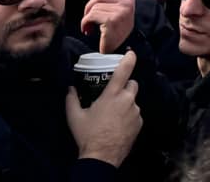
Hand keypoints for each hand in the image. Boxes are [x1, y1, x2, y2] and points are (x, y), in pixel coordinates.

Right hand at [65, 49, 140, 164]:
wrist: (101, 158)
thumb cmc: (87, 135)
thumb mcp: (75, 116)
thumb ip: (71, 99)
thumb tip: (70, 88)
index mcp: (112, 95)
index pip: (124, 70)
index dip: (129, 59)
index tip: (130, 53)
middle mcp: (127, 100)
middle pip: (132, 84)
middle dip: (125, 86)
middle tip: (114, 95)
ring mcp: (135, 112)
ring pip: (133, 100)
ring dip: (126, 103)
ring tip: (113, 115)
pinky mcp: (139, 123)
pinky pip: (135, 114)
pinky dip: (129, 116)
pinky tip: (118, 125)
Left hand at [81, 0, 136, 52]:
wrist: (119, 51)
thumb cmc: (116, 32)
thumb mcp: (116, 11)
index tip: (95, 7)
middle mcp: (127, 3)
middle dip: (89, 6)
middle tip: (89, 18)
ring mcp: (121, 11)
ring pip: (94, 5)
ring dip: (87, 17)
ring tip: (89, 26)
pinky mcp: (112, 20)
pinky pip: (92, 15)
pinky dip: (85, 23)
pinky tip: (88, 30)